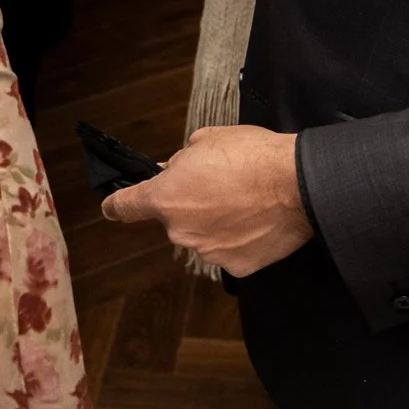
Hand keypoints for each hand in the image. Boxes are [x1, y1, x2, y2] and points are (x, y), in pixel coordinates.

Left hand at [99, 124, 312, 276]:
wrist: (297, 184)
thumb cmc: (250, 155)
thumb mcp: (206, 141)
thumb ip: (181, 161)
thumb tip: (173, 171)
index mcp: (166, 197)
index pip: (126, 206)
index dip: (116, 206)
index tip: (111, 208)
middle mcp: (180, 231)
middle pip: (175, 219)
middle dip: (190, 204)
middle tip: (220, 186)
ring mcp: (208, 252)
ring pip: (203, 236)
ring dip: (215, 223)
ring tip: (245, 202)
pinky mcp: (236, 268)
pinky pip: (229, 251)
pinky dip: (238, 240)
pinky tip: (257, 222)